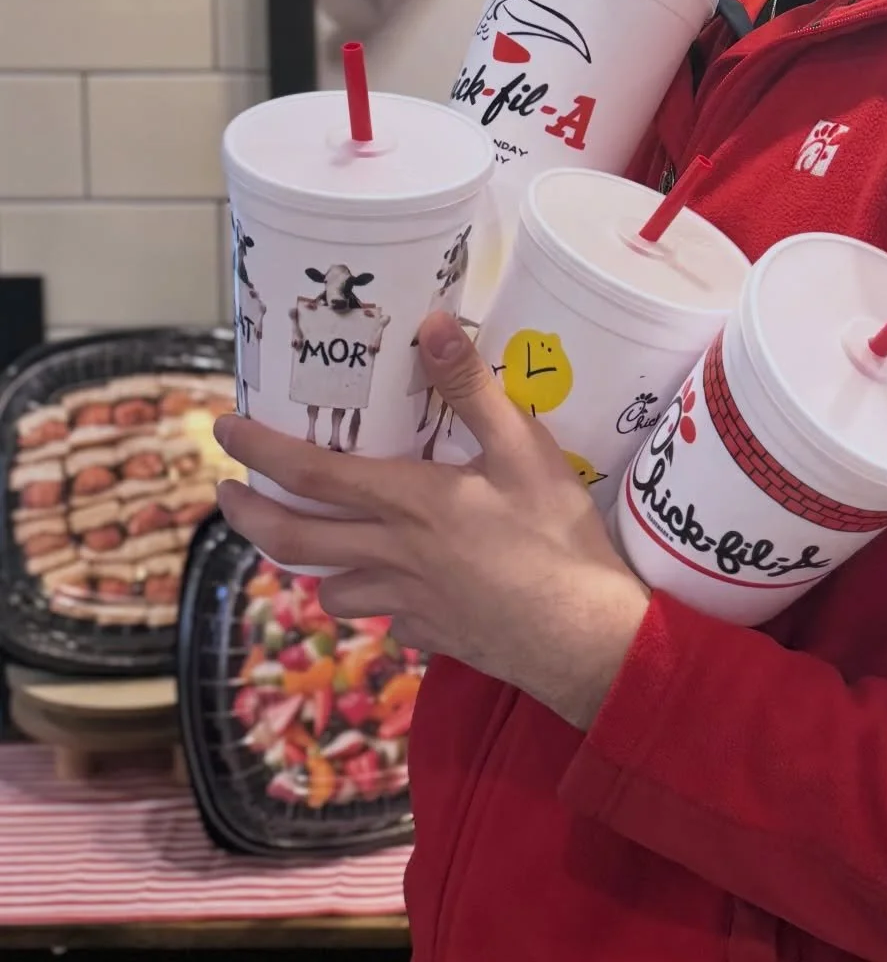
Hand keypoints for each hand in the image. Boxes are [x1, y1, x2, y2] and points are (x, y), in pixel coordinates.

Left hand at [213, 311, 649, 730]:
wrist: (585, 638)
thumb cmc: (556, 536)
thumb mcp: (524, 449)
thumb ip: (473, 388)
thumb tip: (432, 323)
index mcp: (408, 503)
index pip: (313, 474)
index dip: (261, 449)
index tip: (225, 428)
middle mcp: (392, 555)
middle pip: (295, 541)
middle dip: (249, 515)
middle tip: (225, 494)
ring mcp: (408, 603)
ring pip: (331, 590)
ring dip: (311, 565)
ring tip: (313, 541)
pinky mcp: (433, 635)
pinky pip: (387, 617)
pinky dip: (378, 600)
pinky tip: (397, 588)